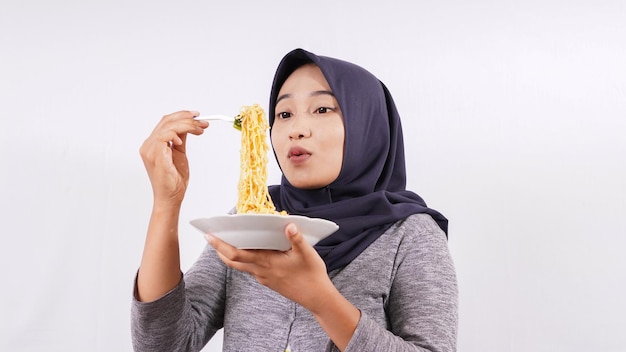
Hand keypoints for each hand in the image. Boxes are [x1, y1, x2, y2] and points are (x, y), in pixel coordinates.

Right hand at [139, 111, 208, 205]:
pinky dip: (177, 134)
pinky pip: (165, 136)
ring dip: (187, 125)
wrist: (171, 197)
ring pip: (168, 126)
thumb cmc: (174, 180)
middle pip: (167, 121)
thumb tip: (188, 126)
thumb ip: (181, 139)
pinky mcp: (155, 155)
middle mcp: (149, 145)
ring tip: (200, 130)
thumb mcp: (179, 154)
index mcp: (153, 144)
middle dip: (187, 118)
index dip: (182, 115)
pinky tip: (184, 141)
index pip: (166, 122)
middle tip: (203, 122)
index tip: (197, 116)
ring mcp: (150, 149)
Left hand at [207, 223, 332, 309]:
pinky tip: (249, 249)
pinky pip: (250, 268)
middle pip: (232, 261)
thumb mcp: (307, 253)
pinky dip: (243, 259)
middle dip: (219, 249)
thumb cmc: (312, 275)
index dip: (220, 245)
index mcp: (267, 262)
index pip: (236, 254)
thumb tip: (289, 224)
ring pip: (240, 266)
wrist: (317, 297)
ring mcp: (263, 277)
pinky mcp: (267, 280)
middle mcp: (261, 271)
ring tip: (225, 241)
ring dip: (229, 254)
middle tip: (210, 236)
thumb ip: (296, 238)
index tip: (210, 235)